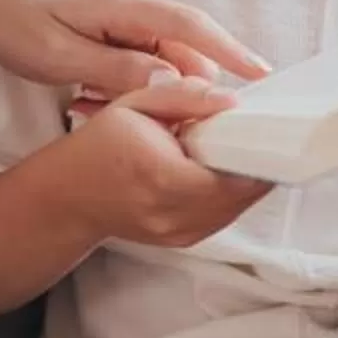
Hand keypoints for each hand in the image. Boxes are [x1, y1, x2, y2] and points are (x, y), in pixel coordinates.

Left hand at [0, 0, 269, 101]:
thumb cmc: (16, 24)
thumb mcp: (61, 56)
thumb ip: (117, 69)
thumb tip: (173, 82)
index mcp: (126, 6)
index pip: (193, 26)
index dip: (231, 51)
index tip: (263, 76)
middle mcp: (134, 8)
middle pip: (185, 52)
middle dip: (181, 90)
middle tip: (163, 121)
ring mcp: (125, 20)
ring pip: (161, 64)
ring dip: (145, 93)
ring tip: (89, 106)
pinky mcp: (114, 34)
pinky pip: (139, 65)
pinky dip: (125, 88)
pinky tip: (85, 101)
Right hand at [53, 78, 269, 247]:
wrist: (67, 198)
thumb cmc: (96, 149)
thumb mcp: (134, 105)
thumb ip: (184, 97)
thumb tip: (231, 99)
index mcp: (165, 176)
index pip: (237, 175)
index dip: (262, 155)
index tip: (269, 131)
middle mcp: (175, 213)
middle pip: (245, 194)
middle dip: (257, 164)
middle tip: (257, 135)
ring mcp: (180, 233)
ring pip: (238, 208)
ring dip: (245, 181)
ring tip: (237, 150)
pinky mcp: (183, 239)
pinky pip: (222, 218)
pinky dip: (228, 195)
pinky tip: (219, 172)